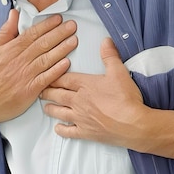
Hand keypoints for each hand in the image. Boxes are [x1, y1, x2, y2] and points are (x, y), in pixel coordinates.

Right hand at [0, 9, 77, 158]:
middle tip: (73, 25)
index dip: (47, 25)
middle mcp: (19, 61)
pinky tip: (67, 63)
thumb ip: (5, 32)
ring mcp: (25, 76)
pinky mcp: (29, 91)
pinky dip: (56, 70)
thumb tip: (14, 14)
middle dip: (59, 33)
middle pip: (42, 44)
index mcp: (10, 50)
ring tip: (74, 40)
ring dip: (62, 49)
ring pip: (46, 59)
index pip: (32, 34)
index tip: (59, 19)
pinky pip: (46, 79)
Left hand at [43, 38, 173, 166]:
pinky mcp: (86, 133)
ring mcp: (80, 118)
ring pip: (59, 112)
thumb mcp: (119, 72)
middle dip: (47, 91)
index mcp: (85, 85)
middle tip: (40, 89)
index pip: (63, 79)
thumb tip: (105, 40)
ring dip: (50, 109)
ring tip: (45, 106)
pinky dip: (61, 130)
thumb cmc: (126, 97)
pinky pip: (68, 132)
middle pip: (57, 95)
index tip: (46, 75)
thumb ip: (110, 55)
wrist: (133, 124)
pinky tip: (57, 128)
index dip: (53, 76)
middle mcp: (78, 101)